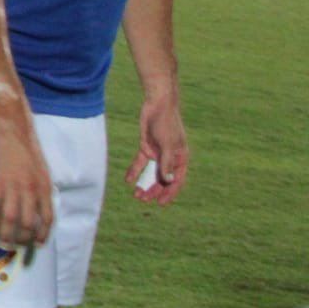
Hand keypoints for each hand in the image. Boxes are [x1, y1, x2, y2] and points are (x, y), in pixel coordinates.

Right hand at [0, 121, 54, 248]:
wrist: (14, 135)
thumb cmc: (30, 154)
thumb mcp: (44, 174)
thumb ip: (42, 194)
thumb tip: (39, 214)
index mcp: (45, 189)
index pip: (47, 218)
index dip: (43, 234)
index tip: (38, 244)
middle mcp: (31, 191)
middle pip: (27, 222)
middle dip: (22, 238)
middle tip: (17, 245)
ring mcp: (13, 187)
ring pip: (10, 218)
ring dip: (6, 233)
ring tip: (3, 241)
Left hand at [128, 90, 188, 204]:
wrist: (157, 104)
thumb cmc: (167, 123)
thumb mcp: (168, 145)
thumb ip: (167, 163)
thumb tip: (168, 181)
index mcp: (181, 159)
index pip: (176, 181)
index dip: (169, 193)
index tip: (160, 203)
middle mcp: (170, 158)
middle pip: (162, 179)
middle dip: (153, 190)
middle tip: (142, 199)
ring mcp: (158, 153)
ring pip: (150, 173)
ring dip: (144, 183)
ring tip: (136, 195)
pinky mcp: (147, 147)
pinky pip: (140, 162)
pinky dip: (135, 170)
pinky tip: (128, 180)